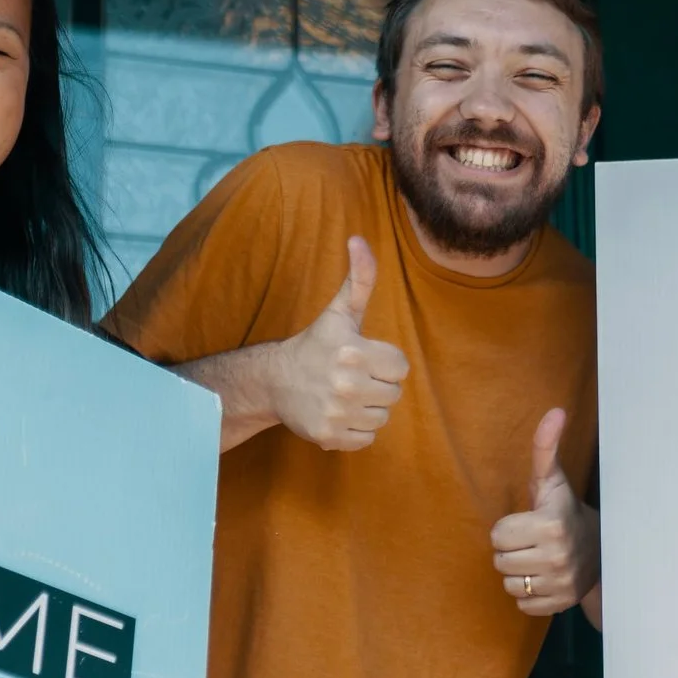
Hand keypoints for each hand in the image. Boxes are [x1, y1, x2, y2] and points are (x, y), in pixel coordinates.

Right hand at [274, 236, 409, 450]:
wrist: (276, 380)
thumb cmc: (317, 343)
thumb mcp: (340, 310)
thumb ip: (360, 277)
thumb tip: (359, 239)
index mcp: (353, 351)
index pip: (401, 366)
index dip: (385, 361)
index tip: (362, 356)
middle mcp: (346, 384)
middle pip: (394, 393)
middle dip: (378, 385)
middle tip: (352, 376)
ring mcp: (336, 412)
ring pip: (382, 417)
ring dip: (368, 408)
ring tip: (344, 394)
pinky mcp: (329, 436)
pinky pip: (367, 438)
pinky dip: (356, 429)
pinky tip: (337, 412)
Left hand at [492, 408, 597, 615]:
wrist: (602, 551)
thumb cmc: (564, 511)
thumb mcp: (552, 481)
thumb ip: (545, 447)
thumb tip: (554, 411)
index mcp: (551, 525)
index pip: (498, 536)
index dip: (509, 528)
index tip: (529, 524)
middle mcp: (558, 557)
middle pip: (500, 561)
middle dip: (512, 551)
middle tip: (533, 542)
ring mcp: (560, 584)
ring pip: (509, 584)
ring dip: (519, 573)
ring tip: (538, 560)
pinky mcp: (559, 605)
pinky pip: (522, 604)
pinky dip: (530, 594)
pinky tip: (544, 578)